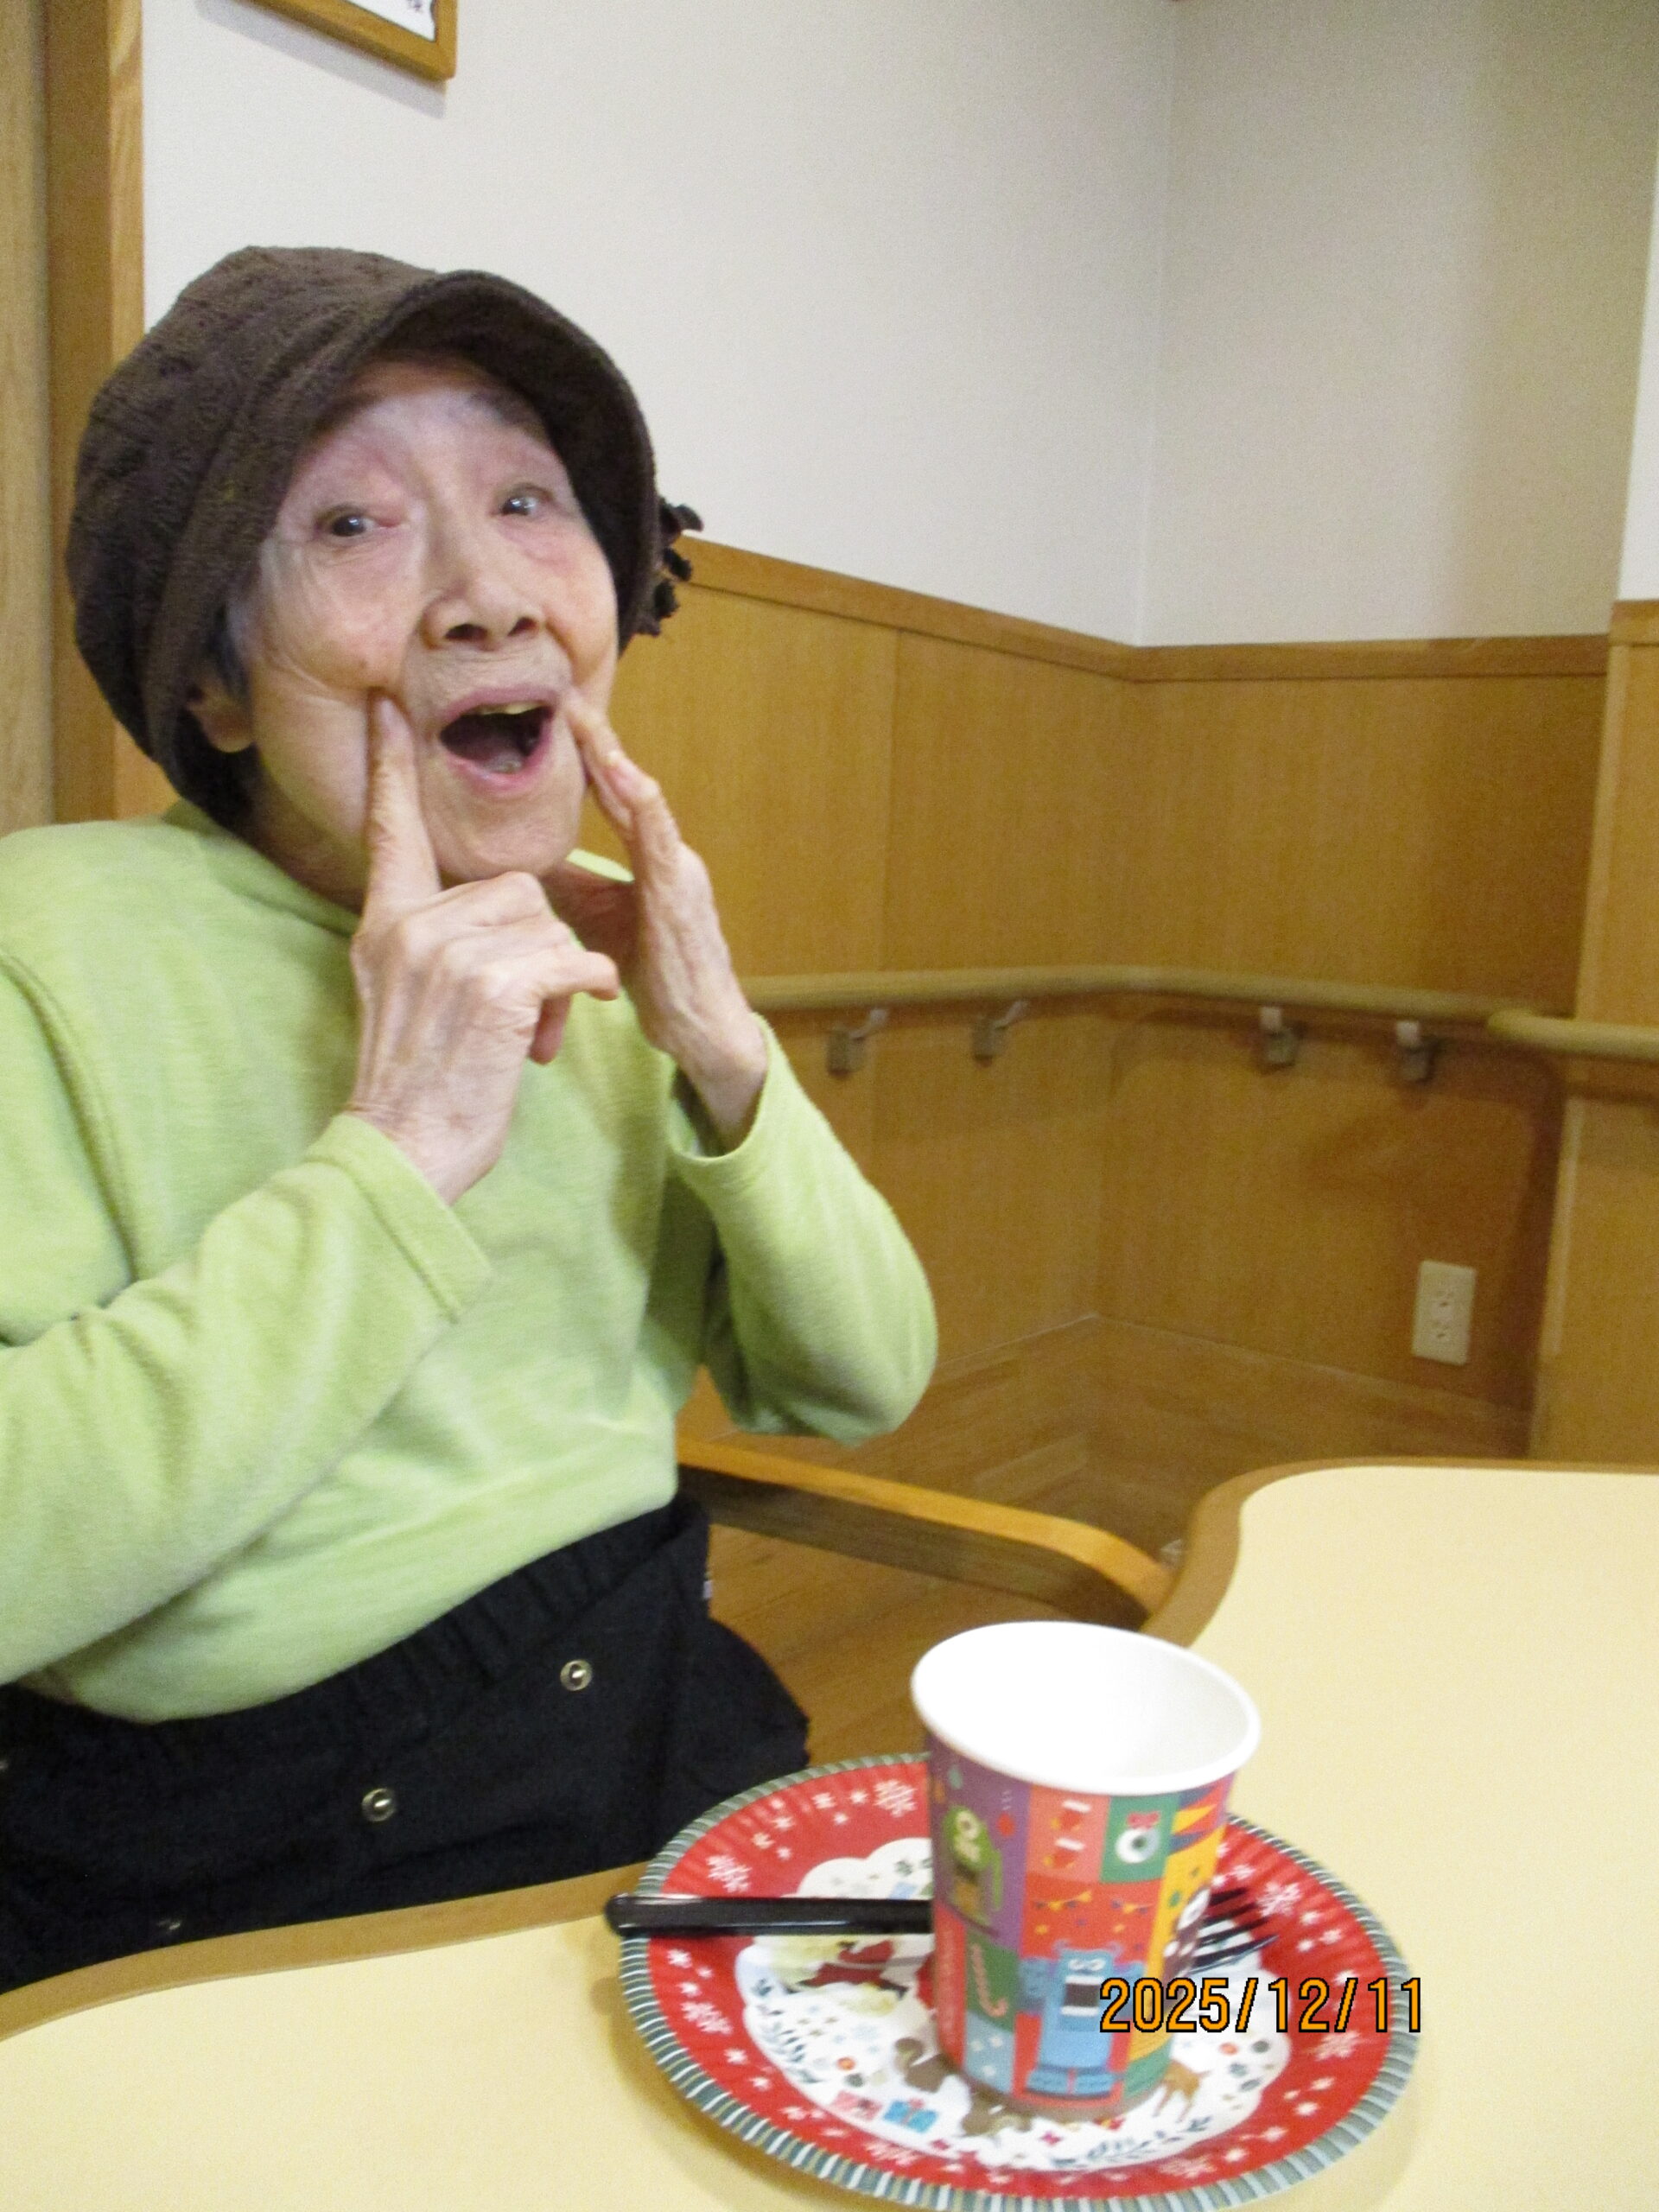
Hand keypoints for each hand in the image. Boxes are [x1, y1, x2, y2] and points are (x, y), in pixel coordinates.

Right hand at [345, 696, 619, 1202]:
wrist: (405, 1152)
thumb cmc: (418, 1085)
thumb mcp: (401, 997)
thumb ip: (427, 943)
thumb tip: (484, 916)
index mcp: (383, 925)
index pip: (389, 830)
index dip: (391, 769)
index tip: (389, 710)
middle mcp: (409, 928)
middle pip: (513, 887)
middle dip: (538, 946)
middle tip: (522, 1015)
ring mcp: (450, 954)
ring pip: (546, 922)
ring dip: (558, 979)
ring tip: (527, 1036)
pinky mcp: (495, 985)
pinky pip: (571, 958)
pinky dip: (582, 992)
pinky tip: (554, 1034)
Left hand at [546, 698, 767, 1142]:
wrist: (699, 1026)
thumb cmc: (656, 975)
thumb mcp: (596, 921)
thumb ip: (567, 885)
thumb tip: (517, 858)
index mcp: (650, 858)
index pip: (612, 795)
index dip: (586, 755)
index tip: (556, 713)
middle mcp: (667, 853)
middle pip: (626, 786)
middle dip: (597, 740)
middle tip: (565, 693)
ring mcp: (678, 869)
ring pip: (642, 802)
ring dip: (613, 759)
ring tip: (585, 719)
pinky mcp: (681, 893)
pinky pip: (660, 838)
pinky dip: (642, 802)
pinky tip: (622, 773)